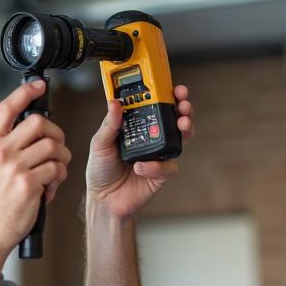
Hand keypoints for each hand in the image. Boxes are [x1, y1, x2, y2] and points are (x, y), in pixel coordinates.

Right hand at [0, 80, 71, 255]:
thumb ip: (3, 146)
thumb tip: (29, 129)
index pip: (7, 108)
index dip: (26, 92)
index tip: (40, 86)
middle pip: (38, 122)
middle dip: (56, 134)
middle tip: (57, 148)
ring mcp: (13, 167)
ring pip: (53, 146)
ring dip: (62, 158)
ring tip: (54, 173)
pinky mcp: (28, 183)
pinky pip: (56, 168)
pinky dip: (59, 177)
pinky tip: (49, 188)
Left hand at [85, 84, 194, 219]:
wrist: (103, 199)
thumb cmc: (101, 170)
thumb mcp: (100, 144)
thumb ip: (109, 125)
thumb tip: (114, 103)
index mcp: (137, 126)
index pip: (155, 105)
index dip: (165, 95)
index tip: (171, 86)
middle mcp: (151, 138)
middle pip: (174, 118)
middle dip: (183, 107)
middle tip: (183, 102)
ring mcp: (159, 155)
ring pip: (180, 138)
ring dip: (185, 129)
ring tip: (181, 124)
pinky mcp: (161, 174)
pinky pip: (167, 167)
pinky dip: (156, 166)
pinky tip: (140, 167)